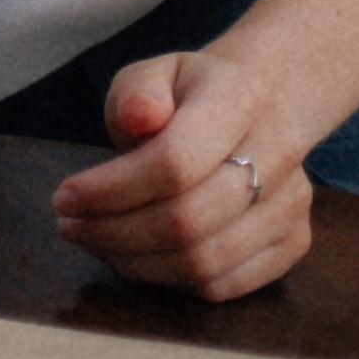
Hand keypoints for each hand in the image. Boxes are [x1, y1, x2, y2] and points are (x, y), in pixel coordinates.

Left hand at [50, 43, 313, 299]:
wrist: (262, 105)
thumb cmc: (192, 92)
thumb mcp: (155, 72)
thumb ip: (137, 92)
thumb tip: (138, 120)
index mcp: (240, 96)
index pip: (175, 161)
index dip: (113, 189)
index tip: (64, 196)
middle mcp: (278, 151)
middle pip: (188, 221)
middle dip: (115, 233)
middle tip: (70, 226)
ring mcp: (293, 204)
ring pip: (205, 263)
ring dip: (136, 264)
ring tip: (95, 241)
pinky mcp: (294, 243)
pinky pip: (225, 285)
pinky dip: (171, 280)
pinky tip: (136, 257)